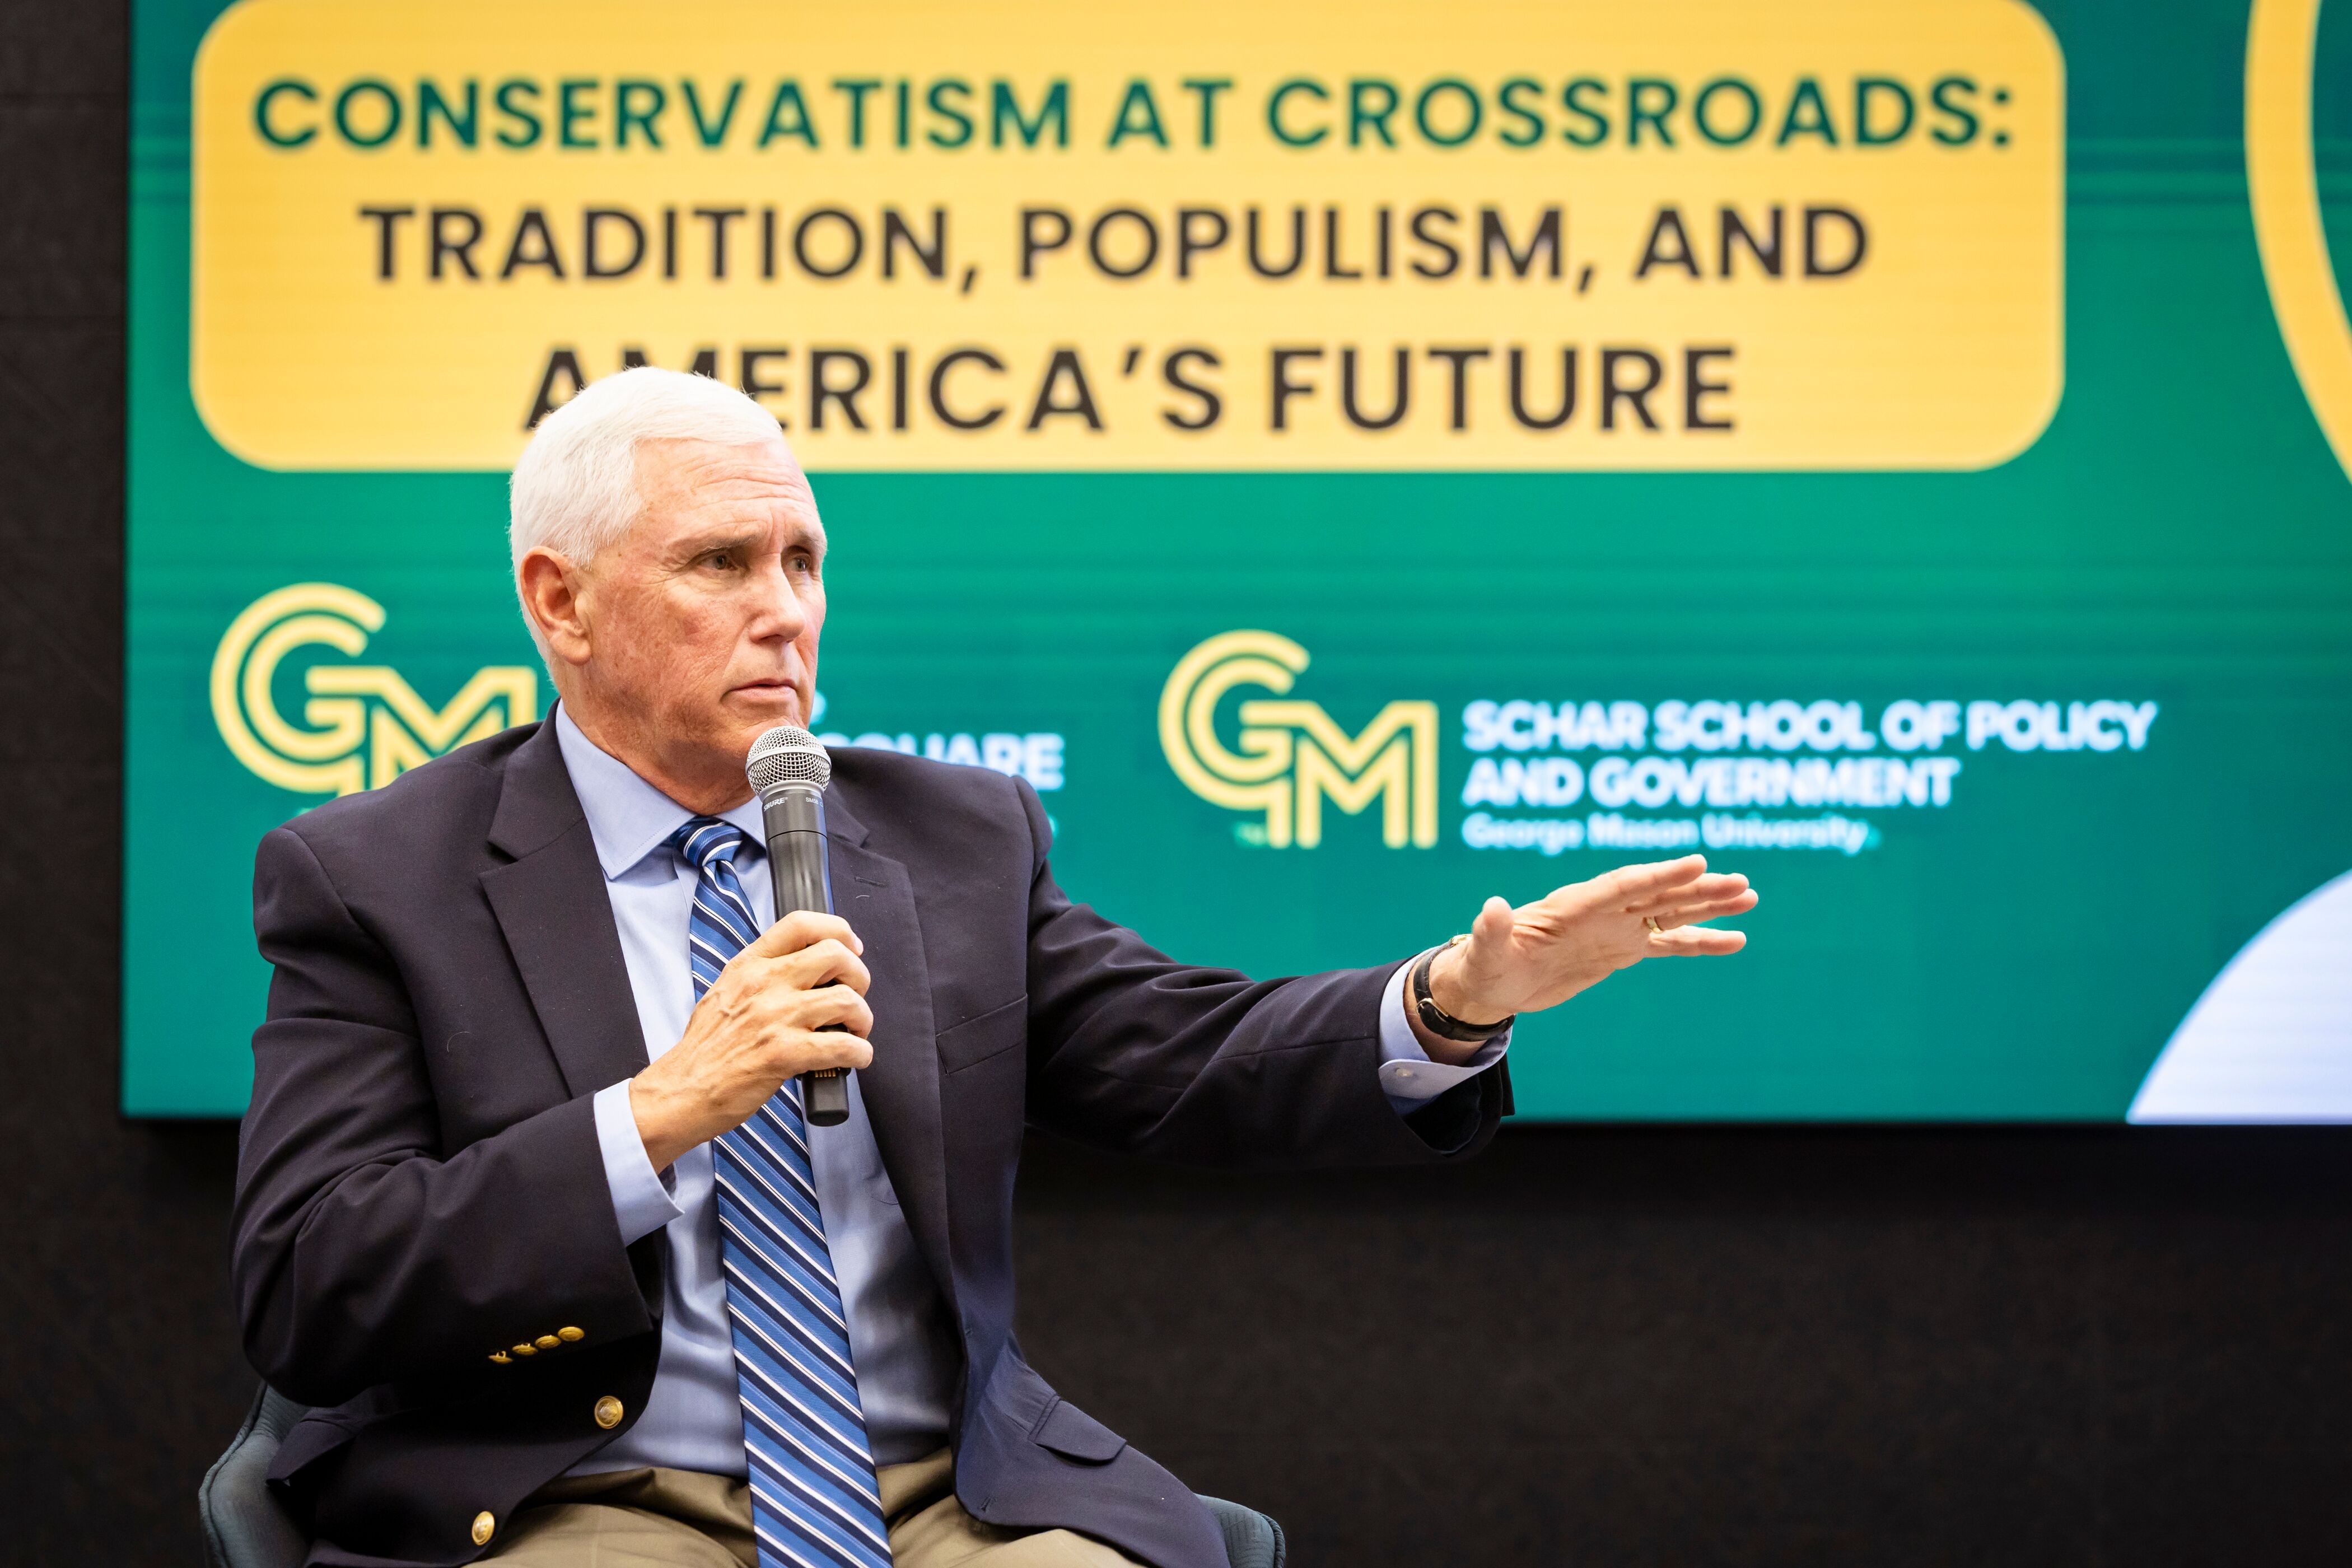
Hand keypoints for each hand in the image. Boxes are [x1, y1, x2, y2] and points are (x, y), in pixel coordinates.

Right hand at [628, 910, 874, 1170]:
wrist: (682, 1091)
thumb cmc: (705, 1050)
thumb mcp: (725, 992)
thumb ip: (761, 976)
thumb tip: (805, 970)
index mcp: (748, 966)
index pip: (800, 923)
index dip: (838, 931)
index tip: (851, 949)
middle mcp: (764, 984)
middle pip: (836, 955)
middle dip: (858, 976)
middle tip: (854, 998)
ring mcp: (775, 1017)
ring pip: (847, 1000)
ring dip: (862, 1019)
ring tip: (855, 1032)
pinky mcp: (785, 1054)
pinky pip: (845, 1046)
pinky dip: (860, 1053)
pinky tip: (854, 1059)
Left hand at [1414, 856, 1757, 1062]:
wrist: (1492, 981)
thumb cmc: (1485, 964)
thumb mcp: (1484, 951)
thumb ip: (1490, 929)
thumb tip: (1491, 907)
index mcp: (1573, 905)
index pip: (1624, 885)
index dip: (1660, 875)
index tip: (1696, 863)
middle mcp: (1601, 910)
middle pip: (1657, 893)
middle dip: (1698, 888)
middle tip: (1741, 883)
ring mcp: (1616, 928)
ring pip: (1671, 911)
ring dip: (1709, 904)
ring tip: (1750, 897)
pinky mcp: (1623, 948)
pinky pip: (1670, 943)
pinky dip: (1701, 941)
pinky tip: (1736, 939)